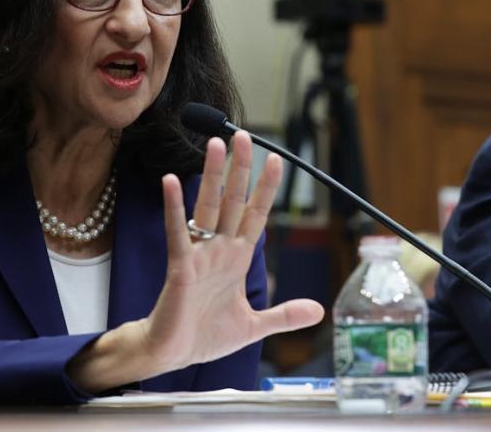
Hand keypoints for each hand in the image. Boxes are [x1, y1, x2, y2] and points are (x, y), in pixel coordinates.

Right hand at [140, 131, 323, 369]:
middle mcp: (220, 249)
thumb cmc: (206, 335)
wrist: (173, 355)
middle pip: (233, 200)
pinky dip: (175, 207)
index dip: (266, 188)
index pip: (256, 214)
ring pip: (208, 207)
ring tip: (215, 144)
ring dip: (212, 176)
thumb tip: (318, 310)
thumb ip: (284, 315)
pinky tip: (172, 182)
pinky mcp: (180, 267)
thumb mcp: (255, 325)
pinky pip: (178, 233)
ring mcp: (199, 255)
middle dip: (240, 169)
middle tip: (243, 135)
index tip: (277, 160)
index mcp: (237, 258)